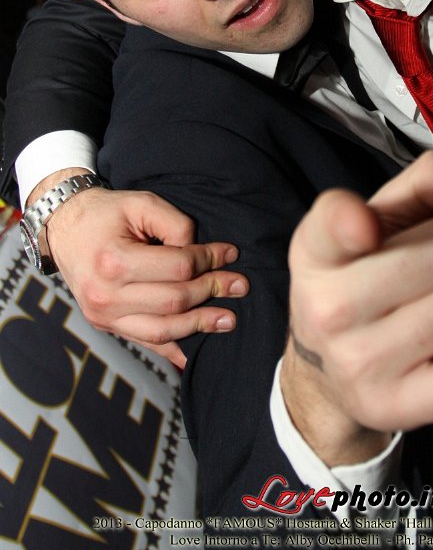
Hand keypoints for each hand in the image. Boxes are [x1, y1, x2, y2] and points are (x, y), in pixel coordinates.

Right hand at [45, 179, 248, 367]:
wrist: (65, 228)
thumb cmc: (107, 212)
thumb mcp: (142, 203)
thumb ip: (175, 224)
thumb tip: (200, 252)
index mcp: (115, 261)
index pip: (178, 268)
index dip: (209, 260)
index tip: (231, 253)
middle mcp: (107, 295)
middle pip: (174, 301)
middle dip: (212, 291)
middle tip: (240, 285)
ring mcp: (104, 316)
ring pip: (162, 330)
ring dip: (200, 325)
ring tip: (229, 320)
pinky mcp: (106, 325)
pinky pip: (144, 342)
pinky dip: (171, 350)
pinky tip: (194, 354)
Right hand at [282, 155, 432, 464]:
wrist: (331, 369)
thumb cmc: (367, 272)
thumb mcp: (380, 216)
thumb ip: (427, 182)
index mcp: (317, 249)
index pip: (333, 223)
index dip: (354, 222)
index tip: (367, 228)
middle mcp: (327, 309)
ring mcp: (358, 364)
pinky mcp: (393, 408)